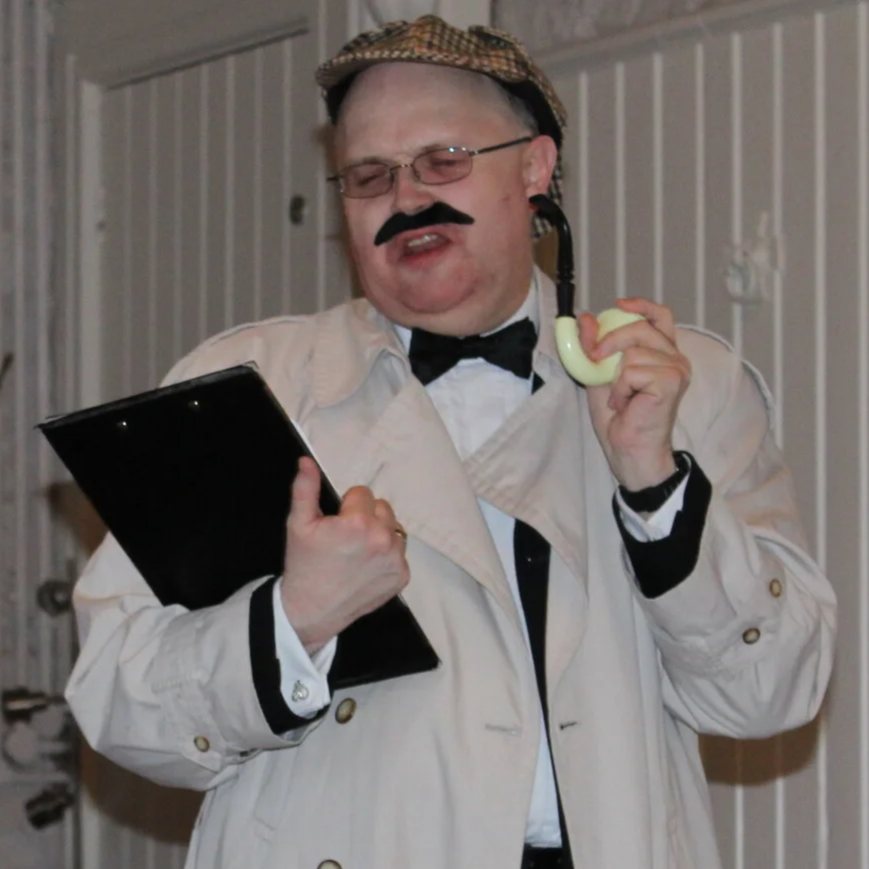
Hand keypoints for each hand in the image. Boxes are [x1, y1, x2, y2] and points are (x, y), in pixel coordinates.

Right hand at [279, 457, 408, 654]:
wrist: (311, 610)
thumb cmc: (304, 565)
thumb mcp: (298, 524)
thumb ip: (305, 489)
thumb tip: (307, 461)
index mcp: (359, 522)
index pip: (362, 492)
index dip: (346, 507)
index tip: (335, 525)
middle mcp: (383, 539)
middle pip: (382, 507)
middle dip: (365, 517)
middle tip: (346, 538)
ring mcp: (395, 559)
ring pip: (393, 528)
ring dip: (379, 534)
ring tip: (357, 552)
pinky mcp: (402, 576)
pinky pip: (399, 552)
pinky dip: (386, 556)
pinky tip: (367, 567)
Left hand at [578, 298, 690, 490]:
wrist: (629, 451)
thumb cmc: (620, 419)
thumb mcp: (599, 376)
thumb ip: (594, 348)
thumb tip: (586, 319)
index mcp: (662, 354)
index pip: (659, 316)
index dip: (640, 305)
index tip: (619, 305)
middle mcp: (675, 358)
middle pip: (640, 326)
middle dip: (610, 341)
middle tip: (595, 361)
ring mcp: (677, 369)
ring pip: (633, 351)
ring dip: (615, 377)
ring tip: (621, 398)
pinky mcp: (671, 381)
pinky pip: (632, 370)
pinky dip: (620, 388)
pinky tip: (626, 405)